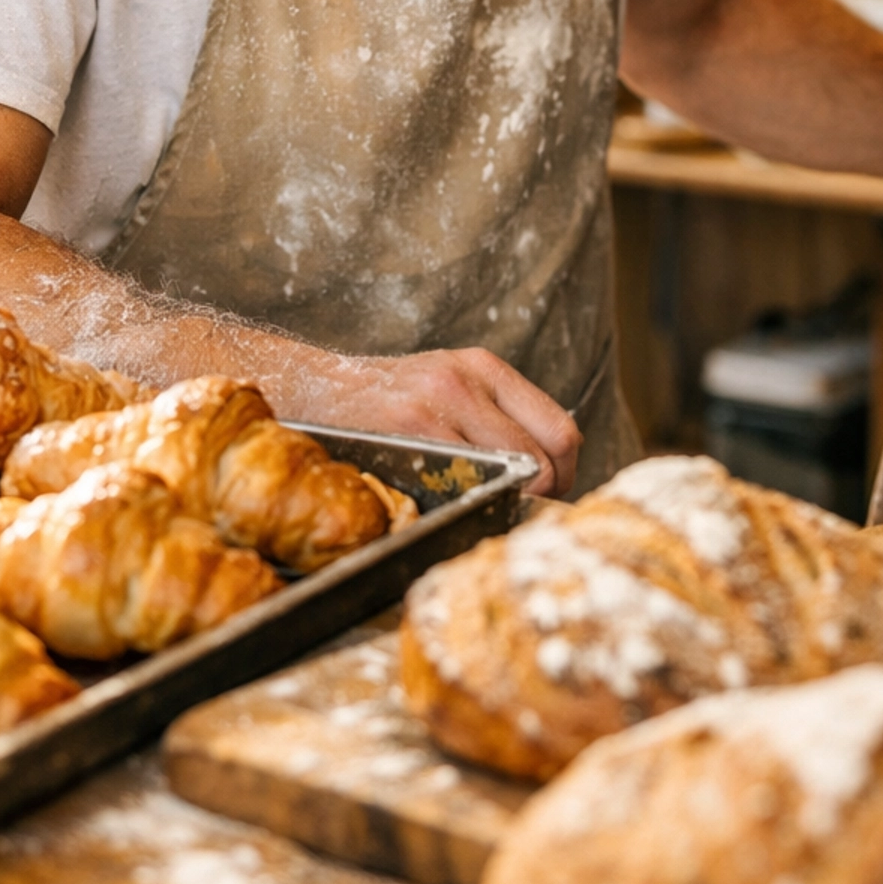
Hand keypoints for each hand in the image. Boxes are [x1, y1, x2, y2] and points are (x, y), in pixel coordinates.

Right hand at [331, 345, 582, 496]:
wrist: (316, 390)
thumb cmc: (389, 400)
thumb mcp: (450, 386)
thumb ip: (495, 415)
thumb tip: (549, 470)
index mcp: (484, 369)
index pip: (559, 429)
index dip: (565, 473)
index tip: (552, 494)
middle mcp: (465, 382)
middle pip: (544, 457)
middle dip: (543, 496)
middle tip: (525, 514)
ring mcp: (434, 408)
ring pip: (507, 475)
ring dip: (506, 503)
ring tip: (490, 512)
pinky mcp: (404, 433)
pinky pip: (458, 485)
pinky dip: (465, 505)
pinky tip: (450, 508)